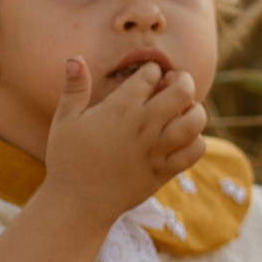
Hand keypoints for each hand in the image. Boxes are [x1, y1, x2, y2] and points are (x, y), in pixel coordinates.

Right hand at [41, 58, 206, 223]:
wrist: (77, 203)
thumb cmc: (68, 159)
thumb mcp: (64, 120)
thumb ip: (74, 88)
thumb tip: (75, 58)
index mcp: (120, 109)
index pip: (150, 75)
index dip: (153, 69)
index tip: (150, 74)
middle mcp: (143, 126)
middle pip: (182, 92)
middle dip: (184, 80)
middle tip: (176, 82)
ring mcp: (157, 150)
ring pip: (194, 121)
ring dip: (196, 109)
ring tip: (186, 108)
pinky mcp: (164, 171)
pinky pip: (194, 152)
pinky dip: (197, 140)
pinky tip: (186, 137)